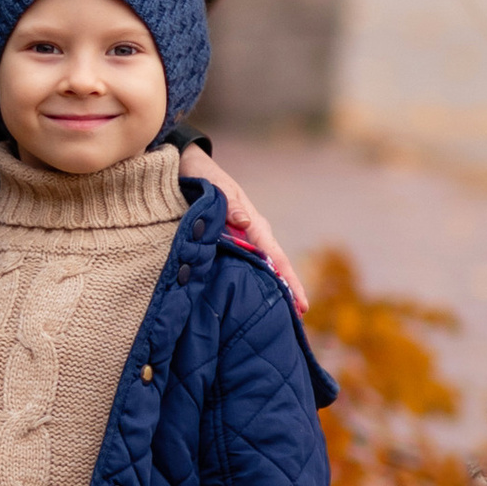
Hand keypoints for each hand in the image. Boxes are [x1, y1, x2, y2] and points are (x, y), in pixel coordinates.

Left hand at [196, 158, 306, 310]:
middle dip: (288, 291)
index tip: (301, 304)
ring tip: (283, 315)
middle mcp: (252, 232)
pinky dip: (253, 280)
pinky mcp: (227, 240)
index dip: (288, 280)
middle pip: (274, 266)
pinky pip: (244, 264)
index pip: (275, 256)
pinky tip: (254, 297)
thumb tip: (245, 222)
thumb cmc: (202, 176)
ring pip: (261, 267)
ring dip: (273, 288)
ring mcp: (241, 237)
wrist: (186, 166)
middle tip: (298, 319)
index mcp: (253, 222)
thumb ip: (228, 204)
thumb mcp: (215, 187)